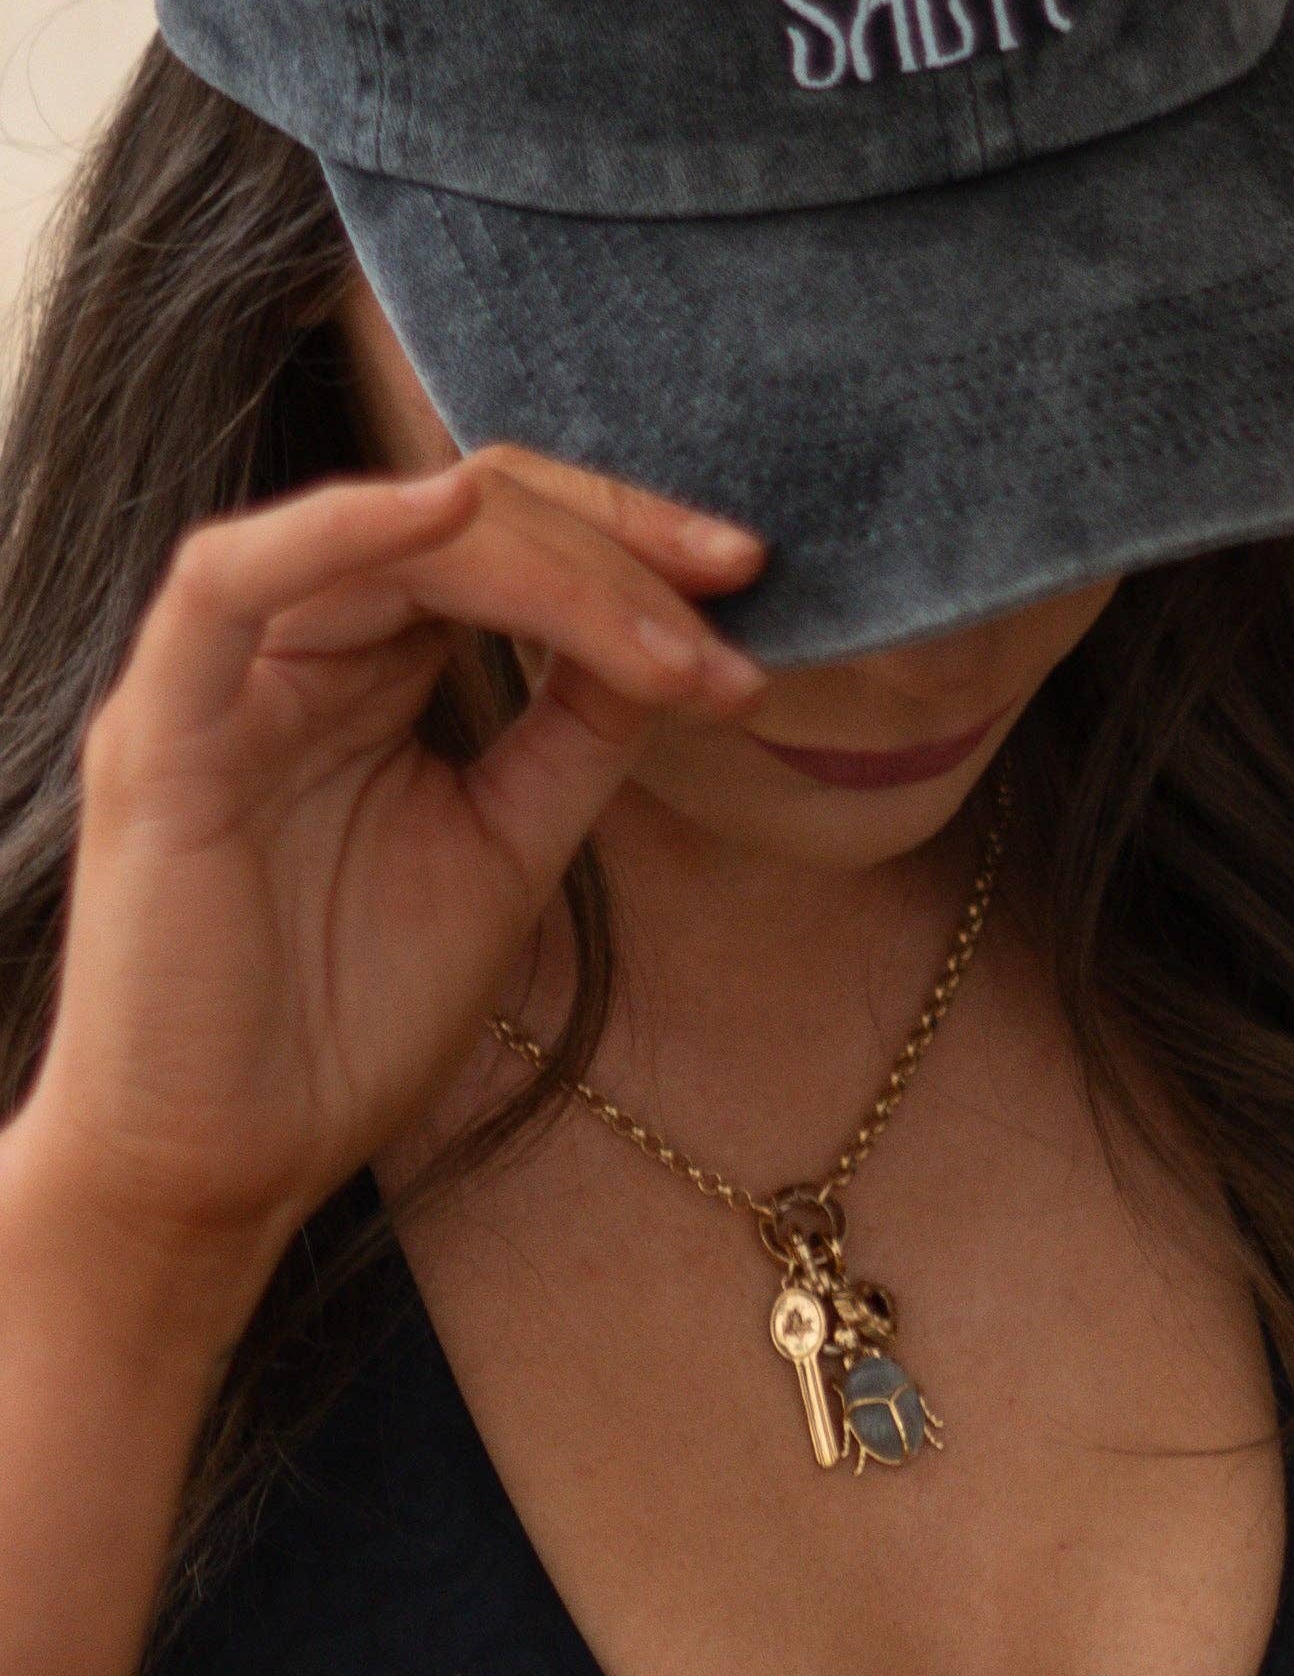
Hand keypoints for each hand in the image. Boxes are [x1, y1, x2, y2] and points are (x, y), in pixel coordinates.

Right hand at [15, 449, 770, 1262]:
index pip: (504, 540)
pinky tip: (457, 509)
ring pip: (390, 543)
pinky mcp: (160, 729)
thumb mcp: (509, 845)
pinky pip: (230, 584)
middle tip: (737, 577)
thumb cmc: (356, 1015)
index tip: (751, 578)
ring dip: (549, 567)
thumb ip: (575, 730)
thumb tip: (680, 631)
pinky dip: (346, 528)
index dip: (629, 542)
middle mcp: (297, 647)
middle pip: (463, 515)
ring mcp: (224, 679)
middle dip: (615, 538)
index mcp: (370, 665)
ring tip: (671, 636)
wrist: (235, 1166)